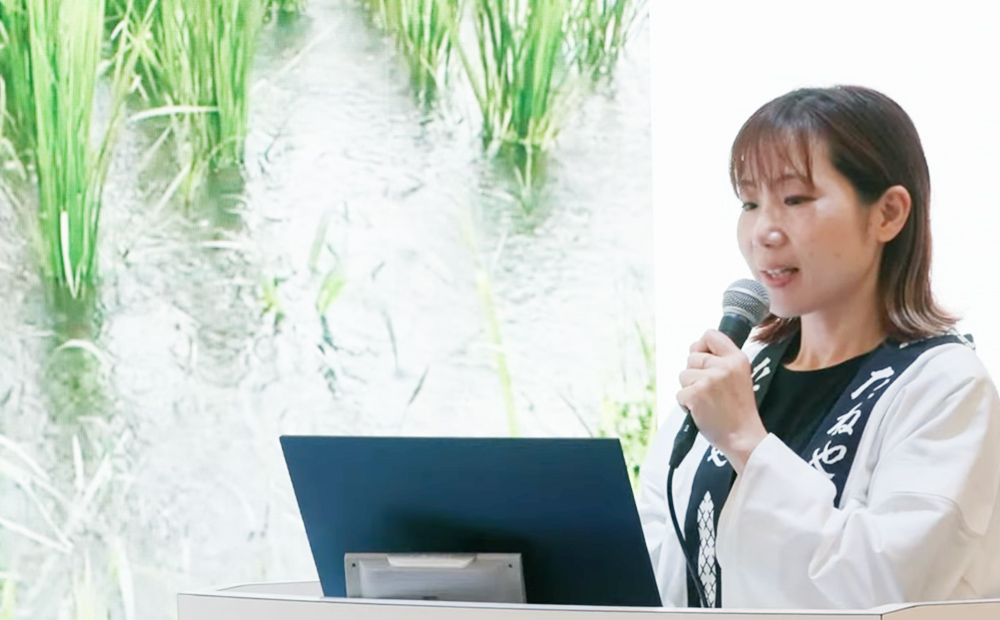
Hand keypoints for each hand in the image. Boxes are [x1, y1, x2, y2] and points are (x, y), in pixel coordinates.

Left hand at [677, 329, 767, 473]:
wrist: (742, 436)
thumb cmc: (738, 410)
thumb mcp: (739, 377)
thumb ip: (721, 361)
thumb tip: (694, 350)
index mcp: (737, 359)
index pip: (711, 335)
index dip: (701, 346)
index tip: (703, 360)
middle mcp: (724, 365)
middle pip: (692, 357)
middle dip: (694, 374)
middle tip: (709, 392)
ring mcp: (709, 379)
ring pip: (683, 375)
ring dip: (689, 389)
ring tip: (707, 402)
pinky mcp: (696, 394)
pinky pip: (679, 393)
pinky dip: (685, 404)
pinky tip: (701, 411)